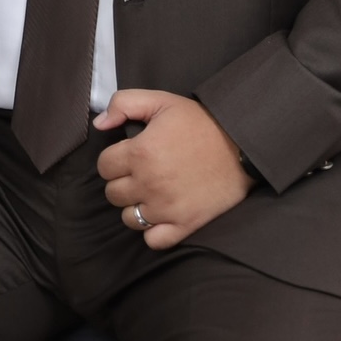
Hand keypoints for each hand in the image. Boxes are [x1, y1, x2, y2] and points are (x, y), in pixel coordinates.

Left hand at [94, 90, 252, 248]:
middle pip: (113, 193)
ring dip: (135, 206)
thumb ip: (123, 104)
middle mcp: (149, 183)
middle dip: (122, 181)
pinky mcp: (185, 225)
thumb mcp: (160, 101)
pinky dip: (153, 230)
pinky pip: (154, 240)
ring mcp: (166, 208)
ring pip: (129, 218)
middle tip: (140, 172)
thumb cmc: (199, 122)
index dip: (113, 159)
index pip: (104, 167)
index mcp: (140, 152)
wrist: (240, 144)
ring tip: (150, 192)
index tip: (127, 155)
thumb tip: (99, 124)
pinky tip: (161, 214)